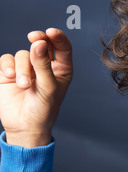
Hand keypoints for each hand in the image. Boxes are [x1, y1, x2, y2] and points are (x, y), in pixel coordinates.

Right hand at [0, 28, 72, 147]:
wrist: (25, 126)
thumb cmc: (43, 110)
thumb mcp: (48, 88)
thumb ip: (43, 65)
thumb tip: (39, 43)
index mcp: (61, 70)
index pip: (62, 48)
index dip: (57, 37)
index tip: (51, 33)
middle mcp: (45, 66)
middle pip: (42, 43)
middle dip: (38, 40)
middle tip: (35, 38)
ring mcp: (27, 68)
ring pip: (23, 54)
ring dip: (22, 67)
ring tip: (24, 85)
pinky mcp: (10, 72)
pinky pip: (7, 59)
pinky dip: (8, 67)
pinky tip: (10, 78)